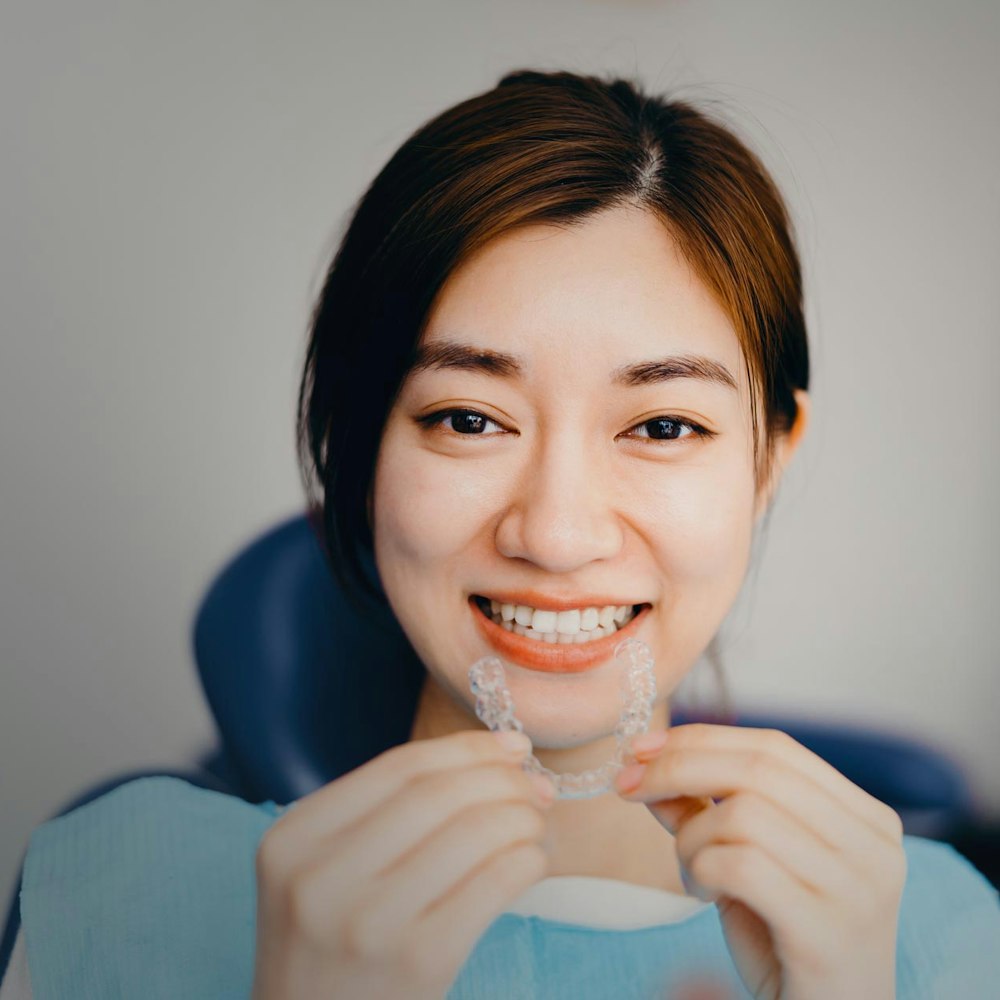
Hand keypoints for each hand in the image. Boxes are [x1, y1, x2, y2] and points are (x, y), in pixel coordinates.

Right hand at [251, 730, 554, 999]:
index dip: (466, 748)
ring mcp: (367, 922)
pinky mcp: (418, 961)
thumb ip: (385, 815)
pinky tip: (532, 861)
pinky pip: (493, 883)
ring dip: (522, 817)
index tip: (511, 745)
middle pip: (438, 794)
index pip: (398, 767)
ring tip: (537, 824)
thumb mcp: (323, 874)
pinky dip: (527, 859)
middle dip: (503, 779)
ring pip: (473, 832)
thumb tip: (499, 756)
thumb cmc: (334, 951)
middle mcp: (321, 876)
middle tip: (537, 785)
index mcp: (292, 839)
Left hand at [616, 724, 906, 999]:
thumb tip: (646, 763)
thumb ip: (707, 811)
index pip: (774, 746)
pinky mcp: (829, 932)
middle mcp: (874, 846)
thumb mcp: (748, 862)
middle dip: (677, 768)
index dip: (701, 738)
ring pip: (744, 814)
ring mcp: (858, 889)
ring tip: (692, 871)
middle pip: (758, 769)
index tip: (640, 748)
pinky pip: (741, 866)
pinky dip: (702, 869)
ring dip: (691, 836)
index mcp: (865, 818)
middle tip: (627, 787)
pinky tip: (706, 894)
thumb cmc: (787, 943)